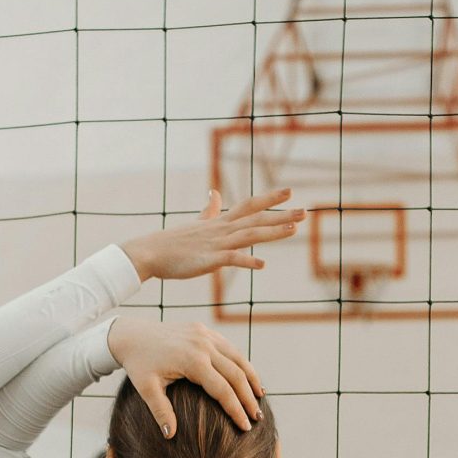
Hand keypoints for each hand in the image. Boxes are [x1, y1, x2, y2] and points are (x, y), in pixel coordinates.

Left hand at [107, 318, 263, 437]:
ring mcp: (206, 335)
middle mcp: (204, 345)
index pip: (223, 390)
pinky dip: (241, 364)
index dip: (237, 410)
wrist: (132, 335)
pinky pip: (230, 349)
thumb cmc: (138, 364)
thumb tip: (170, 436)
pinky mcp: (205, 331)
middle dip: (249, 398)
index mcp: (192, 361)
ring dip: (251, 379)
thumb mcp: (146, 389)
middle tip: (258, 418)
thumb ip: (160, 411)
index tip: (246, 427)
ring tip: (260, 399)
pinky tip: (247, 378)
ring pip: (239, 358)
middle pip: (237, 375)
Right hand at [121, 189, 305, 281]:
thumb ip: (209, 209)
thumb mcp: (196, 223)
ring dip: (272, 232)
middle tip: (305, 211)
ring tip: (294, 230)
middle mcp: (222, 230)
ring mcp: (217, 244)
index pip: (250, 206)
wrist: (151, 252)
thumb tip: (215, 191)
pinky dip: (246, 261)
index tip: (290, 191)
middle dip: (281, 214)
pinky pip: (231, 259)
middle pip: (256, 219)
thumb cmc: (173, 242)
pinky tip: (261, 265)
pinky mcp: (209, 260)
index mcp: (220, 222)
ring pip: (249, 235)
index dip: (270, 198)